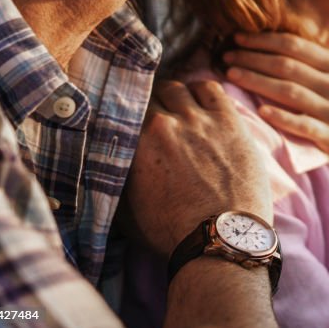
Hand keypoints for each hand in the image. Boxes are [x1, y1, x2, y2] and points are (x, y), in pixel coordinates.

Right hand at [124, 80, 272, 255]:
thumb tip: (99, 165)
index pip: (123, 108)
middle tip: (154, 115)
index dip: (126, 111)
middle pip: (150, 94)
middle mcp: (165, 123)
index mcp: (136, 141)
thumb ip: (112, 179)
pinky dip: (202, 91)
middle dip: (149, 103)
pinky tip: (201, 103)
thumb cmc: (171, 231)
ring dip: (174, 96)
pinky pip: (211, 89)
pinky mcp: (229, 121)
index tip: (129, 116)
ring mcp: (199, 119)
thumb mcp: (124, 209)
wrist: (218, 238)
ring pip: (178, 89)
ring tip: (177, 109)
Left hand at [224, 32, 328, 173]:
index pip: (294, 45)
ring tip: (231, 76)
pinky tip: (261, 112)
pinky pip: (303, 125)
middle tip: (225, 56)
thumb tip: (269, 42)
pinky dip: (282, 117)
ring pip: (290, 92)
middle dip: (252, 58)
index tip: (237, 38)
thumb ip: (312, 62)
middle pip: (287, 65)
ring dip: (257, 82)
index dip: (263, 40)